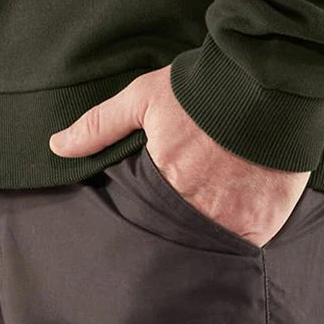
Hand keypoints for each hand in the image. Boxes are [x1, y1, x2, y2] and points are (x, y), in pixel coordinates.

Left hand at [49, 63, 310, 247]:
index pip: (146, 221)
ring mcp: (236, 218)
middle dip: (176, 235)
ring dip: (209, 238)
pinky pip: (250, 242)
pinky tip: (239, 217)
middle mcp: (200, 208)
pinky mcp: (268, 219)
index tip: (149, 221)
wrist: (266, 78)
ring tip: (208, 224)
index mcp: (166, 182)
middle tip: (178, 229)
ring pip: (214, 245)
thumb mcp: (144, 98)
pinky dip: (243, 235)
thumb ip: (99, 126)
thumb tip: (56, 146)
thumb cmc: (202, 88)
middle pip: (180, 238)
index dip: (147, 221)